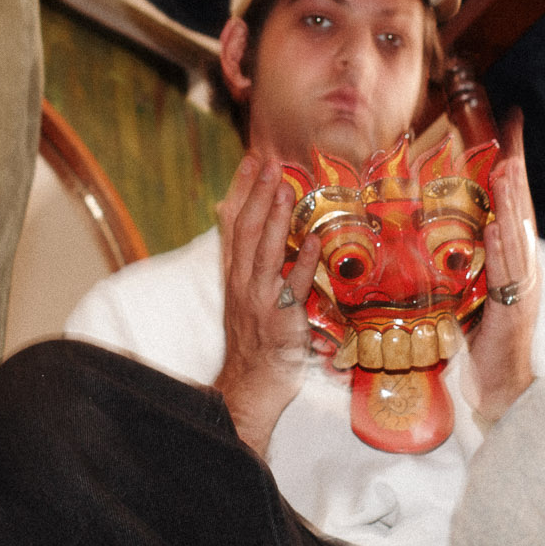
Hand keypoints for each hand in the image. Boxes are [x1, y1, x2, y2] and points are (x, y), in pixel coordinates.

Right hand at [213, 152, 320, 456]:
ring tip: (286, 188)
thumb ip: (249, 260)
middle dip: (258, 194)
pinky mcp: (281, 319)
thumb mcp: (244, 295)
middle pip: (246, 231)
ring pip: (264, 252)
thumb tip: (252, 223)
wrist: (249, 384)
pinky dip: (301, 262)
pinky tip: (312, 240)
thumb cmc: (252, 339)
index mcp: (234, 275)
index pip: (232, 224)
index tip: (252, 161)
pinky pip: (292, 287)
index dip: (242, 190)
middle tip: (270, 162)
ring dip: (275, 219)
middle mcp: (242, 283)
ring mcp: (260, 300)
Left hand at [470, 111, 539, 421]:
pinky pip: (507, 274)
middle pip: (520, 212)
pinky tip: (498, 227)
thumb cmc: (484, 342)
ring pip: (516, 236)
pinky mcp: (513, 310)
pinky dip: (503, 249)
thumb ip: (467, 262)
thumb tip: (446, 231)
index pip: (513, 207)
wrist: (502, 387)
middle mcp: (524, 268)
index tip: (510, 132)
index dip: (512, 171)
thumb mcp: (472, 291)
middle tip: (511, 134)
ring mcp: (522, 288)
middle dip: (515, 172)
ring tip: (505, 168)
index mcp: (515, 261)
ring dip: (510, 202)